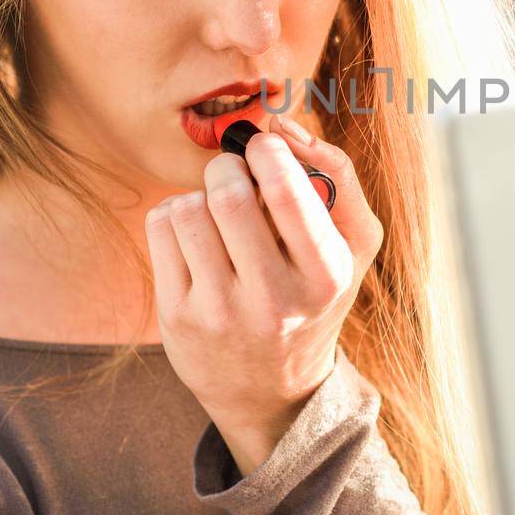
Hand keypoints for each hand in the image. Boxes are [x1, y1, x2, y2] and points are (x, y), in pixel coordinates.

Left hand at [144, 114, 383, 475]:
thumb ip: (337, 175)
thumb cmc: (315, 294)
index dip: (268, 151)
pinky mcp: (176, 317)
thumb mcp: (353, 245)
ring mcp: (220, 313)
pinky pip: (161, 226)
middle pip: (229, 194)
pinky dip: (175, 214)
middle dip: (228, 166)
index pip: (289, 194)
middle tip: (235, 173)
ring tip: (217, 213)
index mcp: (325, 276)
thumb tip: (282, 127)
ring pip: (188, 208)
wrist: (271, 387)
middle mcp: (273, 300)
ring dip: (200, 194)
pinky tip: (195, 235)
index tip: (263, 145)